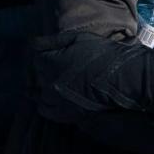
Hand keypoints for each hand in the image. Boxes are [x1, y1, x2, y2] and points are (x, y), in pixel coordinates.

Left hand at [33, 31, 153, 120]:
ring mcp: (56, 101)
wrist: (121, 78)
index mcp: (51, 63)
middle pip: (36, 77)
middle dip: (44, 71)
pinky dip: (45, 104)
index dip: (45, 54)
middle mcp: (49, 84)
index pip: (36, 59)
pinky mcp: (64, 114)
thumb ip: (53, 41)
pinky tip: (54, 98)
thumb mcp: (79, 38)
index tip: (55, 53)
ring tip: (56, 82)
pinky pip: (45, 110)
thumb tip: (32, 42)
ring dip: (43, 88)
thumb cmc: (102, 53)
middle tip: (58, 66)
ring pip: (38, 95)